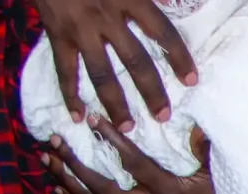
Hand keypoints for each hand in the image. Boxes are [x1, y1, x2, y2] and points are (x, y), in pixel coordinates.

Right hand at [35, 0, 197, 126]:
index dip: (178, 57)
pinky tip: (78, 116)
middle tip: (163, 116)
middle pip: (135, 60)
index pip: (161, 32)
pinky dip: (69, 94)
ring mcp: (79, 28)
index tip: (191, 81)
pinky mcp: (56, 33)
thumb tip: (175, 3)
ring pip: (101, 72)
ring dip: (115, 103)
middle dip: (151, 91)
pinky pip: (64, 69)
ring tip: (127, 127)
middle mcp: (106, 16)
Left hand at [47, 127, 229, 193]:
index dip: (112, 141)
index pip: (133, 165)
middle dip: (74, 164)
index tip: (93, 119)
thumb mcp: (219, 170)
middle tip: (54, 141)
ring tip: (48, 159)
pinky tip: (61, 185)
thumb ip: (203, 147)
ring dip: (69, 180)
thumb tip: (190, 123)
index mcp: (170, 193)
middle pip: (101, 187)